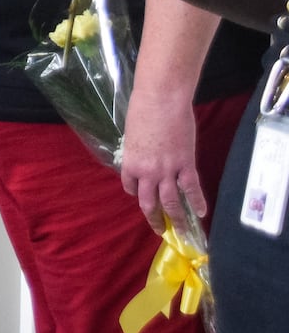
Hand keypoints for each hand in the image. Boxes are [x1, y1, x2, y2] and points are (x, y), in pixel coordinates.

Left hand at [120, 86, 203, 231]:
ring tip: (183, 232)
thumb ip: (139, 151)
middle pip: (149, 203)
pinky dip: (197, 203)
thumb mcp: (132, 135)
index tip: (141, 195)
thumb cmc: (142, 111)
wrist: (161, 100)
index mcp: (130, 164)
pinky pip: (192, 189)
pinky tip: (201, 213)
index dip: (136, 192)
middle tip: (160, 230)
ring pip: (171, 202)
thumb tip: (144, 156)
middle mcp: (147, 173)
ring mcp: (167, 170)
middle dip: (155, 219)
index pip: (130, 187)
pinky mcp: (186, 164)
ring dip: (177, 220)